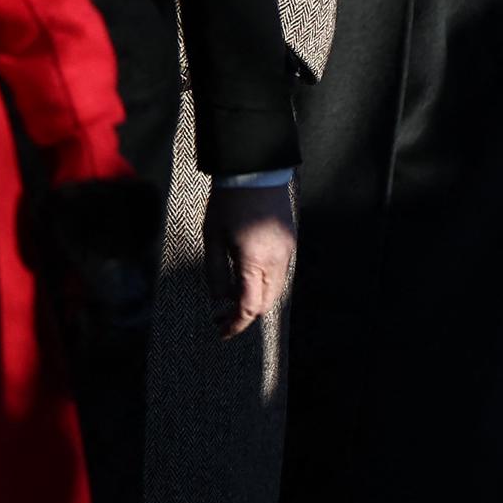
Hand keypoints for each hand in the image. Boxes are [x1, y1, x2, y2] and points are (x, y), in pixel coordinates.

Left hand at [202, 182, 294, 338]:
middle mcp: (277, 261)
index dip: (235, 324)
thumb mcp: (212, 237)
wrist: (254, 171)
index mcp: (255, 261)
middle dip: (245, 315)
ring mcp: (287, 252)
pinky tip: (245, 278)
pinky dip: (263, 284)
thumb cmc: (228, 202)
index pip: (249, 306)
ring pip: (275, 290)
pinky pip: (279, 273)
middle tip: (222, 317)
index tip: (222, 331)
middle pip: (265, 303)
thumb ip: (215, 272)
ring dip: (255, 299)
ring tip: (231, 299)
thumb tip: (218, 300)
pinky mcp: (290, 243)